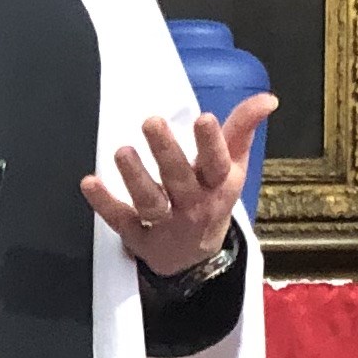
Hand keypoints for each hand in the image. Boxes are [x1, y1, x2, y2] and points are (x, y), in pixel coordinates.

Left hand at [82, 99, 275, 274]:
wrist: (196, 258)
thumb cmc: (212, 197)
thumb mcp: (234, 166)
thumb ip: (243, 129)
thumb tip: (268, 98)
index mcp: (218, 185)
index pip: (217, 164)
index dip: (212, 143)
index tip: (204, 118)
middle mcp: (193, 205)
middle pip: (179, 180)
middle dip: (166, 152)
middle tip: (151, 122)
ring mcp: (166, 224)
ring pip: (150, 202)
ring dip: (135, 178)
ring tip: (122, 152)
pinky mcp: (139, 237)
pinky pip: (121, 220)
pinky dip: (104, 203)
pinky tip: (89, 182)